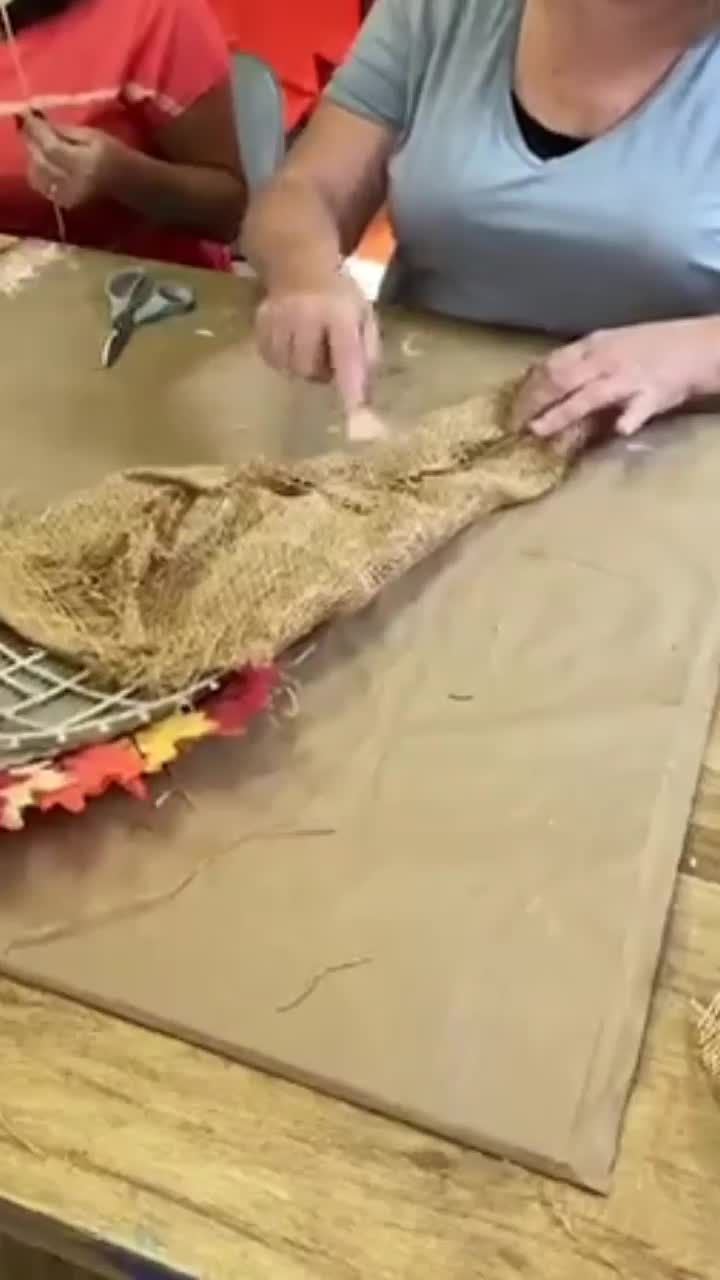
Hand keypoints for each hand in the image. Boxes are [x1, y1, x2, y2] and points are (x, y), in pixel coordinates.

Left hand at [22, 114, 122, 209]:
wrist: (128, 183)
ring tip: (36, 143)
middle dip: (31, 141)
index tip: (27, 114)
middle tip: (28, 126)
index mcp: (84, 163)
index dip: (36, 131)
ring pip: (37, 175)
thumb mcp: (94, 135)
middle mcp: (73, 182)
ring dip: (32, 157)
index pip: (51, 147)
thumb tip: (41, 122)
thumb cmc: (114, 153)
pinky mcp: (66, 203)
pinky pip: (42, 187)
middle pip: (40, 161)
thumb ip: (66, 131)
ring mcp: (68, 195)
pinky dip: (38, 172)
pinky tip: (43, 162)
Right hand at [256, 270, 380, 414]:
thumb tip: (367, 395)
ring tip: (309, 349)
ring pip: (288, 366)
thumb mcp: (363, 315)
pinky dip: (283, 360)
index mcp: (339, 312)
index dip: (349, 385)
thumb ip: (368, 352)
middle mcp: (306, 315)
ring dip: (301, 367)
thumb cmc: (339, 295)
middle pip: (309, 367)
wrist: (300, 262)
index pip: (345, 354)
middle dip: (320, 373)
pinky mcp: (261, 322)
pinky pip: (271, 358)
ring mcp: (279, 318)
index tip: (353, 411)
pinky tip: (291, 344)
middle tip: (327, 359)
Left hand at [514, 318, 719, 438]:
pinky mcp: (651, 396)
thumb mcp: (608, 346)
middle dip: (532, 404)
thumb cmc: (648, 347)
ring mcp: (627, 379)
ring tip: (538, 431)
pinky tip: (617, 431)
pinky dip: (627, 420)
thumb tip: (539, 376)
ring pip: (587, 396)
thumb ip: (577, 361)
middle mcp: (604, 361)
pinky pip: (637, 409)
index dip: (526, 387)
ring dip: (560, 414)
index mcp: (592, 346)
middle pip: (559, 380)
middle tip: (514, 426)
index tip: (509, 407)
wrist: (694, 346)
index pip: (550, 364)